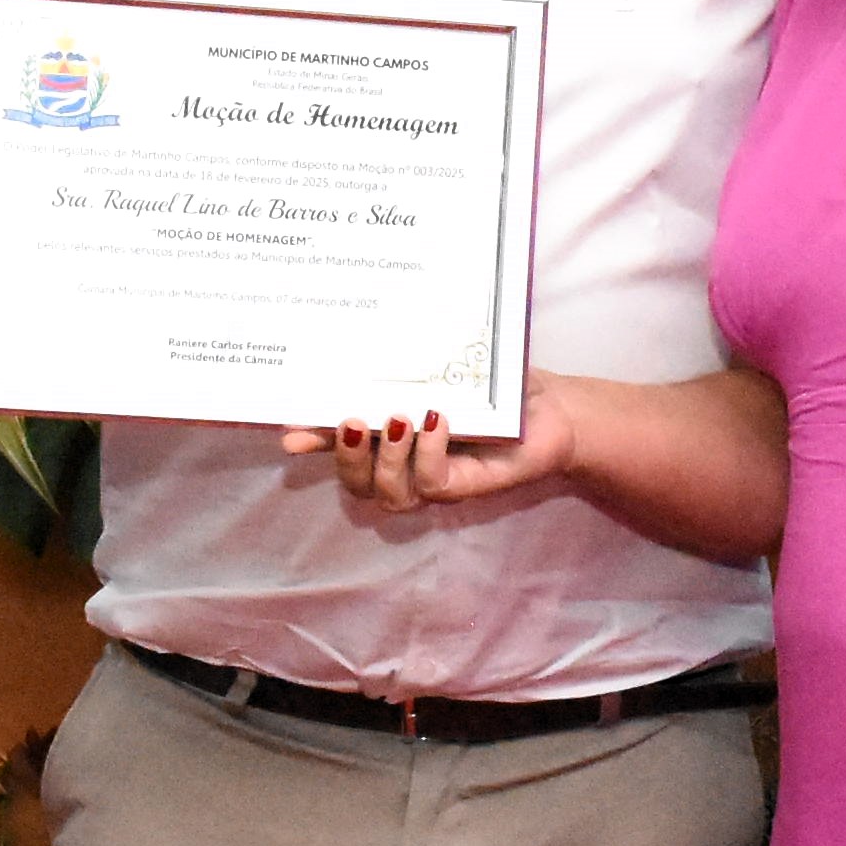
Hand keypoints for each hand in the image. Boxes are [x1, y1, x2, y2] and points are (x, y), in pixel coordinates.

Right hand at [287, 392, 579, 515]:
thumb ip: (402, 368)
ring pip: (389, 494)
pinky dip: (428, 455)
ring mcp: (435, 481)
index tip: (290, 432)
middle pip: (357, 484)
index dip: (314, 444)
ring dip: (386, 459)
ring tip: (400, 419)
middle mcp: (407, 467)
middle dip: (347, 457)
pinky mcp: (465, 488)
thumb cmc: (496, 386)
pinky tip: (435, 422)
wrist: (555, 407)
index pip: (342, 450)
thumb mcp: (444, 369)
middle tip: (353, 420)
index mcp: (392, 439)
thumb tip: (353, 351)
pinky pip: (432, 485)